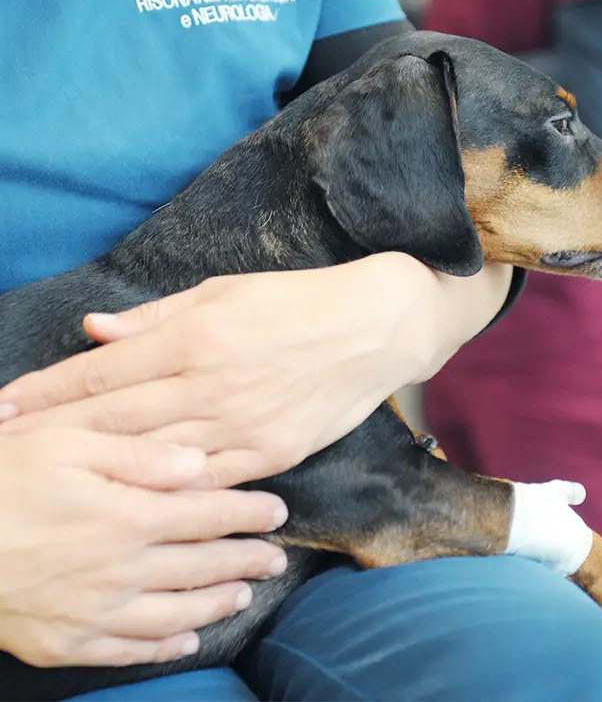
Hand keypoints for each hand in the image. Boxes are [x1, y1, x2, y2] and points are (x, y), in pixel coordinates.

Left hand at [0, 255, 511, 486]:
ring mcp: (241, 427)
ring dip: (97, 470)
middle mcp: (211, 387)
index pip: (102, 373)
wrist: (372, 329)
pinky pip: (205, 482)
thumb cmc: (295, 301)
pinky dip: (166, 492)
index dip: (47, 393)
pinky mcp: (270, 455)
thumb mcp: (223, 291)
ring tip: (55, 481)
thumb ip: (155, 316)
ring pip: (152, 459)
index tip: (6, 408)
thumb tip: (95, 330)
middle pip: (114, 421)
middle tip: (7, 449)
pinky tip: (132, 503)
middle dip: (54, 435)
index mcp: (195, 339)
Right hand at [0, 429, 287, 667]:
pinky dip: (164, 648)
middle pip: (201, 566)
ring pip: (175, 613)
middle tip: (277, 559)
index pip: (208, 514)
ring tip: (245, 596)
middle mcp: (121, 569)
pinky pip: (128, 650)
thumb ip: (139, 455)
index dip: (247, 513)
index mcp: (128, 515)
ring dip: (216, 604)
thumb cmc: (5, 480)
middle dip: (246, 561)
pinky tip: (186, 641)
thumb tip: (198, 462)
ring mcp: (94, 611)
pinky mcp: (65, 642)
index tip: (277, 512)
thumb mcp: (70, 445)